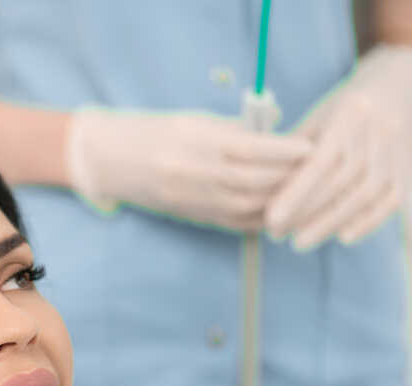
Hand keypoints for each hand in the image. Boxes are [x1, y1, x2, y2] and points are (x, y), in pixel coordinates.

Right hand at [65, 108, 310, 231]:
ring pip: (247, 206)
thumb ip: (234, 131)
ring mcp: (190, 199)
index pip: (249, 148)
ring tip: (304, 192)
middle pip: (253, 181)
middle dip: (290, 177)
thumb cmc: (154, 132)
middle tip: (317, 170)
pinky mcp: (190, 216)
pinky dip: (262, 219)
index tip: (309, 146)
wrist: (108, 160)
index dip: (284, 150)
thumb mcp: (194, 122)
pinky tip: (279, 212)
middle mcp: (191, 173)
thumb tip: (278, 138)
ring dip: (281, 201)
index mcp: (192, 141)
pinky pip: (234, 223)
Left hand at [267, 45, 411, 249]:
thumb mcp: (317, 117)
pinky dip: (367, 222)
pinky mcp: (409, 168)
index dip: (295, 194)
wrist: (400, 87)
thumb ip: (292, 150)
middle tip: (275, 233)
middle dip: (305, 213)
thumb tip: (259, 185)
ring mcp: (397, 151)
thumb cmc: (345, 108)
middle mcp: (378, 132)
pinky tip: (343, 238)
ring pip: (364, 195)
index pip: (320, 162)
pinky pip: (391, 200)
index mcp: (349, 114)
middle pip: (340, 183)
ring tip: (299, 242)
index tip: (271, 219)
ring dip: (329, 223)